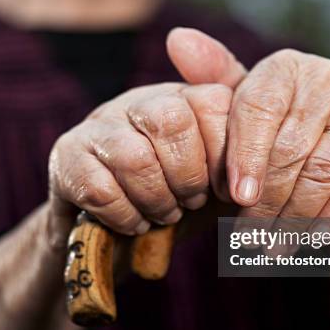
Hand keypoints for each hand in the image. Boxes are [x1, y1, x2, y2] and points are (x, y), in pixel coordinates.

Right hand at [0, 81, 231, 329]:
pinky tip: (132, 223)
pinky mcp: (66, 156)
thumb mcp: (220, 174)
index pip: (214, 103)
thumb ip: (244, 147)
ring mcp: (98, 124)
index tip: (222, 188)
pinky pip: (100, 189)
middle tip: (189, 201)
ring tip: (162, 214)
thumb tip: (263, 128)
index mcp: (181, 97)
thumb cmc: (176, 197)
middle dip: (188, 177)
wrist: (116, 232)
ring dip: (155, 200)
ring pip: (134, 157)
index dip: (225, 156)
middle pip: (171, 121)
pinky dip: (125, 217)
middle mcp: (138, 101)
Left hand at [167, 28, 329, 218]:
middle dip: (267, 202)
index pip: (258, 108)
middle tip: (250, 237)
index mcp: (284, 68)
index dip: (245, 157)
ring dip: (296, 216)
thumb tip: (177, 41)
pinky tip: (315, 237)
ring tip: (275, 246)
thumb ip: (215, 81)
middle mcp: (327, 78)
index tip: (236, 198)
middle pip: (288, 147)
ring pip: (322, 169)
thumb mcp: (248, 104)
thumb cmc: (284, 126)